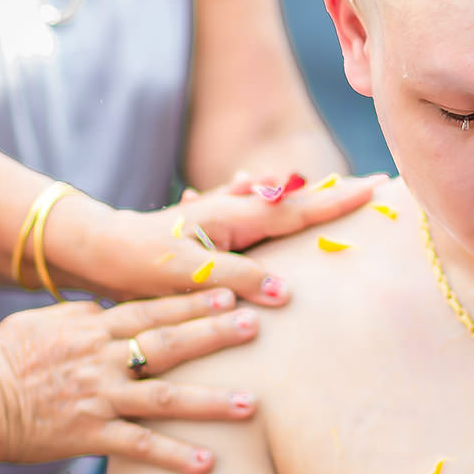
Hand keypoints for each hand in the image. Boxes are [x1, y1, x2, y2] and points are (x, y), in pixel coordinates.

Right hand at [0, 289, 259, 473]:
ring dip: (211, 400)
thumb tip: (103, 313)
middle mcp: (102, 360)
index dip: (192, 302)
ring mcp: (100, 398)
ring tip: (252, 404)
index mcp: (90, 329)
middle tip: (257, 328)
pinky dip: (176, 456)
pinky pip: (141, 447)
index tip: (229, 294)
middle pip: (169, 343)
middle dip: (215, 335)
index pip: (151, 310)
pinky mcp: (92, 435)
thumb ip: (77, 317)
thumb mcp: (37, 322)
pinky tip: (209, 464)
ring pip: (166, 396)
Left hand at [89, 174, 382, 307]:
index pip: (299, 210)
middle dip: (335, 192)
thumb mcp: (186, 274)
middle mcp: (233, 209)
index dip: (339, 201)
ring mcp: (221, 214)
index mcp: (235, 217)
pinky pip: (249, 208)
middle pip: (296, 200)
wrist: (96, 249)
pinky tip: (259, 185)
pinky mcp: (208, 225)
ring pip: (275, 201)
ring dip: (306, 194)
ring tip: (334, 185)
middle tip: (376, 182)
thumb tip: (284, 291)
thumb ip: (235, 278)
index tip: (378, 188)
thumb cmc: (137, 262)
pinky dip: (265, 198)